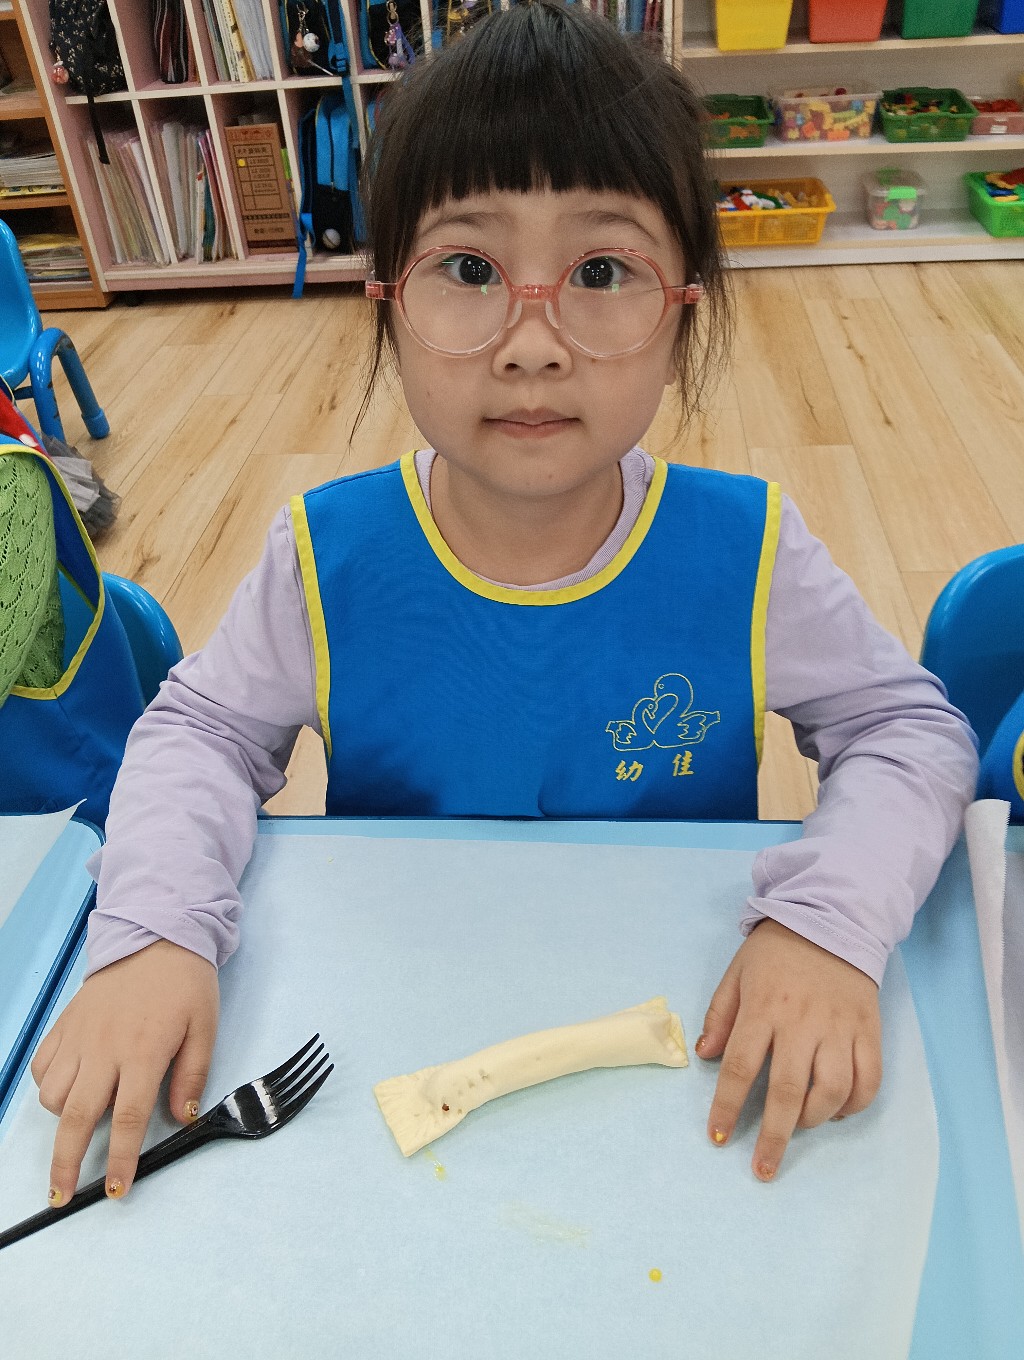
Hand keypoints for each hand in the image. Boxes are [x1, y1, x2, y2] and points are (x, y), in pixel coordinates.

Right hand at [31, 939, 218, 1204]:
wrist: (155, 935)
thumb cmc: (185, 983)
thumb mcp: (205, 1027)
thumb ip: (193, 1075)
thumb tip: (184, 1117)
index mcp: (144, 1051)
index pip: (130, 1118)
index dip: (123, 1159)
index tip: (116, 1190)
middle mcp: (105, 1048)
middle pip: (78, 1118)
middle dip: (66, 1164)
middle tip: (61, 1196)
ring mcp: (80, 1036)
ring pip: (55, 1096)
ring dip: (64, 1119)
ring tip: (81, 1125)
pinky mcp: (64, 1024)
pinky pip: (44, 1068)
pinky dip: (49, 1087)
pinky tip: (68, 1089)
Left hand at [695, 920, 881, 1180]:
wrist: (832, 920)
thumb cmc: (776, 952)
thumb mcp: (736, 974)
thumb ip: (720, 1015)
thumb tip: (704, 1056)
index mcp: (764, 1008)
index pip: (739, 1066)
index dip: (726, 1106)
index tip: (718, 1138)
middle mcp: (801, 1022)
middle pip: (787, 1089)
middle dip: (773, 1136)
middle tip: (763, 1168)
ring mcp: (839, 1028)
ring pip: (831, 1089)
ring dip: (814, 1119)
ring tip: (800, 1126)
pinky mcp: (870, 1030)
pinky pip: (868, 1079)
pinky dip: (855, 1104)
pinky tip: (838, 1112)